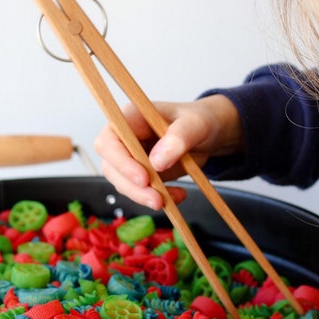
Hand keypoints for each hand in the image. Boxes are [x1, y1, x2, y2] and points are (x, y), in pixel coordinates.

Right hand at [94, 95, 242, 209]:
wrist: (209, 134)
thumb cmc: (199, 121)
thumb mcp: (196, 125)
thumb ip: (178, 138)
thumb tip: (156, 162)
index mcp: (130, 117)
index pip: (108, 141)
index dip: (120, 162)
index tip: (144, 178)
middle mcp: (125, 137)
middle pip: (111, 167)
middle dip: (133, 188)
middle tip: (158, 200)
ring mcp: (130, 157)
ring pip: (123, 184)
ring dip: (144, 197)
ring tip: (175, 197)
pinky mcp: (140, 174)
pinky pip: (140, 192)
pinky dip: (158, 199)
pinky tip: (178, 196)